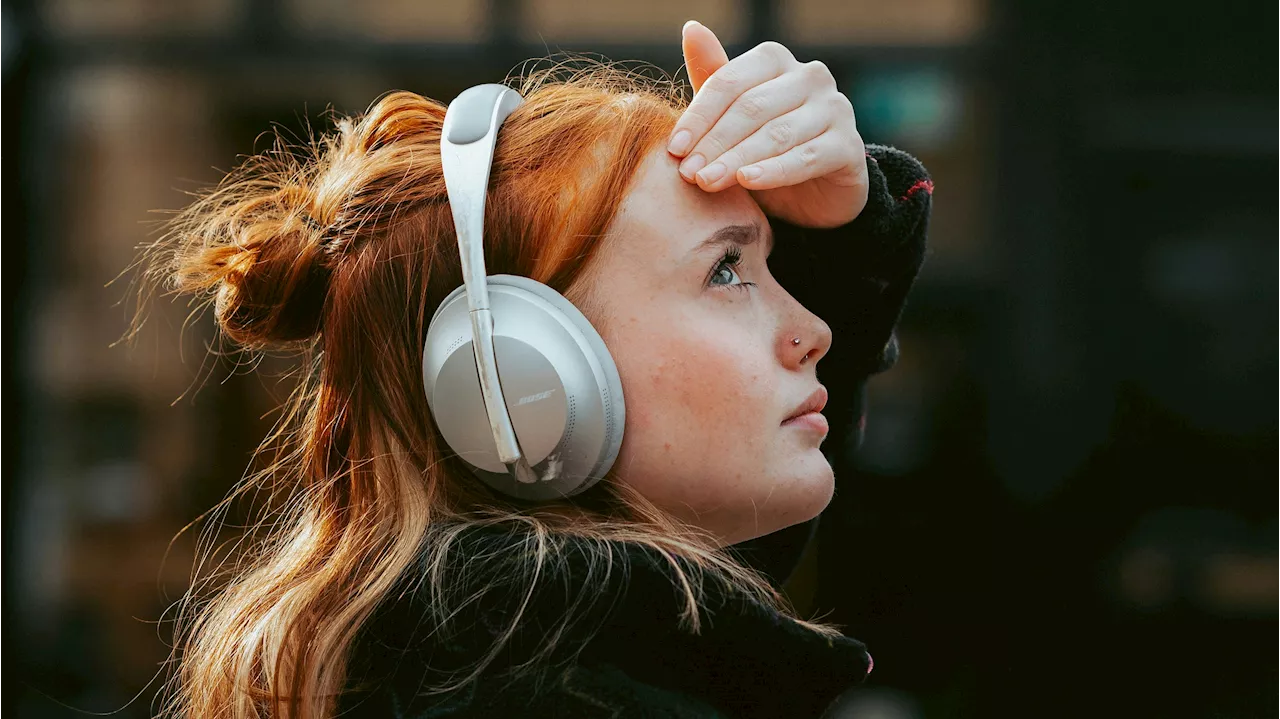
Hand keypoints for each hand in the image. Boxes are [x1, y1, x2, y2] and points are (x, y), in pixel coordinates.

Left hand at [669, 21, 869, 228]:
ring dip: (737, 159)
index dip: (699, 116)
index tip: (674, 149)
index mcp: (776, 61)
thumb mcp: (733, 117)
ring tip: (708, 182)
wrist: (813, 195)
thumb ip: (713, 79)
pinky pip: (806, 157)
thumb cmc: (764, 149)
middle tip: (688, 174)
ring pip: (776, 133)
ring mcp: (834, 108)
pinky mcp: (848, 146)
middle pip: (751, 107)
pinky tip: (747, 181)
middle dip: (714, 143)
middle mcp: (810, 76)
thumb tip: (691, 27)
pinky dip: (774, 171)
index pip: (729, 82)